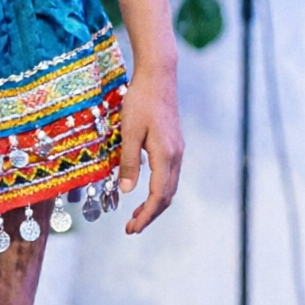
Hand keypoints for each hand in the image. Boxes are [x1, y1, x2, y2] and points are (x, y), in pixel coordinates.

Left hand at [115, 64, 182, 235]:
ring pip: (170, 186)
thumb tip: (127, 191)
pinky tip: (145, 190)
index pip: (159, 195)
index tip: (132, 228)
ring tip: (137, 214)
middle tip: (131, 228)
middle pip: (167, 195)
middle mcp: (176, 156)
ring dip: (155, 203)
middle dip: (150, 214)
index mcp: (165, 155)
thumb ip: (129, 162)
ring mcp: (177, 150)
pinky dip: (158, 190)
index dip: (146, 215)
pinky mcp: (174, 144)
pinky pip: (169, 175)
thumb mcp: (128, 131)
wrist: (159, 76)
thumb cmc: (140, 100)